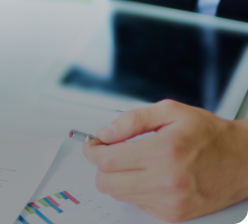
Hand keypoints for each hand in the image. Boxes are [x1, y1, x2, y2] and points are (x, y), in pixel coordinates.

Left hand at [83, 99, 247, 221]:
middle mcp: (166, 180)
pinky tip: (154, 176)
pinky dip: (138, 190)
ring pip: (119, 194)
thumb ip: (132, 120)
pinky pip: (138, 204)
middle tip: (111, 153)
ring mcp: (170, 201)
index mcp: (164, 151)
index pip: (107, 160)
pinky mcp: (174, 214)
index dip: (93, 151)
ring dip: (119, 178)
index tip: (93, 145)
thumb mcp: (171, 112)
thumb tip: (105, 133)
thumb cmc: (210, 135)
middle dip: (102, 166)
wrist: (243, 161)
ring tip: (137, 163)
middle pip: (107, 182)